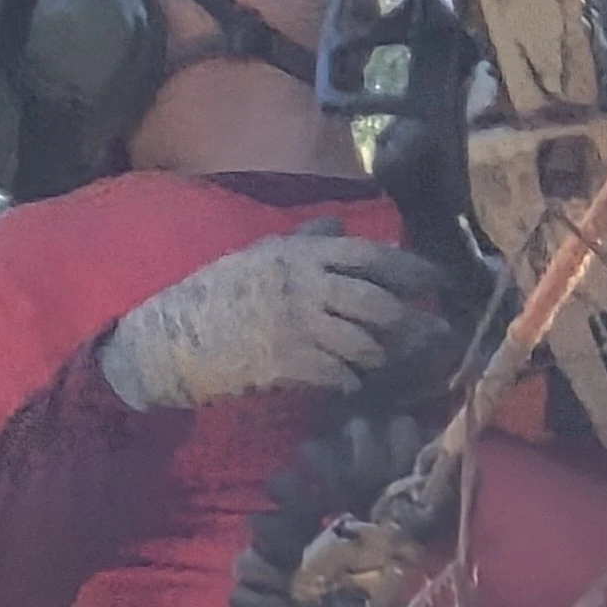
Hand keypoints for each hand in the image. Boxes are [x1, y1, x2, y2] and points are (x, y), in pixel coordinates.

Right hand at [100, 226, 450, 410]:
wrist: (171, 339)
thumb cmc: (213, 294)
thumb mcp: (256, 254)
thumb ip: (302, 240)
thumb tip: (338, 225)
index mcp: (299, 255)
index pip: (369, 255)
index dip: (409, 267)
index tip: (435, 278)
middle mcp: (305, 287)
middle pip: (378, 302)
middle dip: (410, 320)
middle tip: (431, 332)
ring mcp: (299, 327)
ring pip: (365, 342)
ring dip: (381, 354)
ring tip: (387, 359)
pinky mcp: (290, 365)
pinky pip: (340, 374)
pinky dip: (352, 378)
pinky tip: (350, 380)